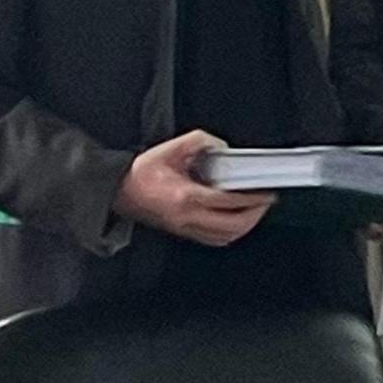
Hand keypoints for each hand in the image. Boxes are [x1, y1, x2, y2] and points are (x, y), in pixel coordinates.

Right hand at [113, 129, 276, 246]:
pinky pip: (212, 240)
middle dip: (254, 215)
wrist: (117, 190)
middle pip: (231, 225)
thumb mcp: (172, 148)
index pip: (228, 202)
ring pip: (223, 237)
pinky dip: (229, 233)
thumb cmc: (141, 172)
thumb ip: (201, 142)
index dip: (251, 199)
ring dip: (244, 226)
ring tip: (255, 211)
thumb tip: (221, 147)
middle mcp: (186, 216)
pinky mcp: (181, 232)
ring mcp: (183, 227)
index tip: (265, 192)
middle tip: (265, 202)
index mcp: (186, 196)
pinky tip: (235, 222)